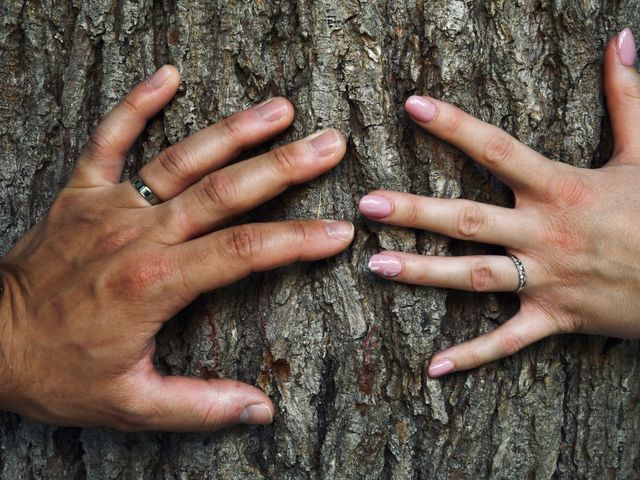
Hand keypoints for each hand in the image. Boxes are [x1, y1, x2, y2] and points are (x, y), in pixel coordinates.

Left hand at [0, 66, 352, 430]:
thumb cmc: (55, 373)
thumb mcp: (130, 404)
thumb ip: (200, 406)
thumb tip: (261, 411)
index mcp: (156, 283)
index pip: (245, 251)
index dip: (297, 240)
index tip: (338, 231)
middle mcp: (139, 235)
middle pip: (226, 191)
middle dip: (285, 166)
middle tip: (329, 145)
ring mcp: (110, 206)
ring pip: (183, 158)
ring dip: (235, 130)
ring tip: (280, 110)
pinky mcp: (82, 193)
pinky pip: (110, 138)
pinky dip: (137, 103)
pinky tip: (169, 76)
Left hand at [359, 29, 639, 376]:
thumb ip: (628, 98)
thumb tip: (623, 40)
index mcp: (559, 189)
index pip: (496, 149)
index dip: (454, 125)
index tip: (412, 106)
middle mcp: (542, 233)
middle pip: (468, 219)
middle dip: (415, 210)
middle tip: (367, 204)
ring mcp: (545, 279)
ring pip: (473, 276)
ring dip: (423, 273)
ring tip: (376, 266)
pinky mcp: (553, 318)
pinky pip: (507, 341)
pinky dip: (472, 356)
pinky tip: (432, 368)